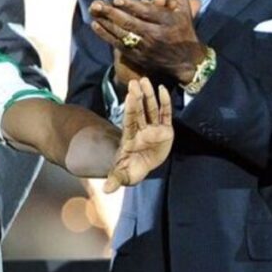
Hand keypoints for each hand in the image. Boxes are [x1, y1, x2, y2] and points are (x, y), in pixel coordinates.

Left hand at [90, 0, 204, 83]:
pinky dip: (106, 36)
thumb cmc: (183, 29)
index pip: (147, 13)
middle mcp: (156, 35)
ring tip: (93, 11)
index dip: (131, 6)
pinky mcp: (138, 57)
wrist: (187, 61)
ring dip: (106, 23)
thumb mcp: (182, 6)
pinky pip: (119, 45)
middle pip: (131, 24)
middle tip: (96, 4)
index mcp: (167, 21)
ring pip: (122, 34)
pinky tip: (96, 25)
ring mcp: (146, 48)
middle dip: (112, 14)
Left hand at [104, 78, 172, 192]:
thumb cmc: (130, 169)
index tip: (130, 95)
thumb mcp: (124, 175)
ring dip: (149, 95)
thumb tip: (106, 191)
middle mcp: (141, 130)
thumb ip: (116, 179)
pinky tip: (163, 89)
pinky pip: (165, 114)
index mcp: (131, 138)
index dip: (131, 109)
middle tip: (136, 81)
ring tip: (146, 80)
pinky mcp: (164, 130)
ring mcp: (153, 128)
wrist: (140, 166)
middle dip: (138, 97)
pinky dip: (165, 102)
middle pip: (140, 111)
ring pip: (151, 109)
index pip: (131, 121)